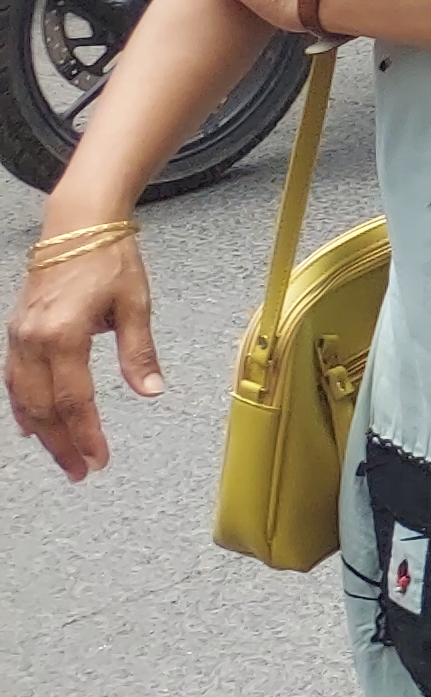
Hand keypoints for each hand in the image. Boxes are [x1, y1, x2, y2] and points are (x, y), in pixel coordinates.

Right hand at [8, 229, 158, 480]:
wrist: (77, 224)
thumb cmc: (109, 259)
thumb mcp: (135, 304)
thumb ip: (139, 352)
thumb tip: (152, 391)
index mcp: (64, 335)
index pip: (75, 400)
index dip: (86, 434)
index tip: (99, 459)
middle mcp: (33, 340)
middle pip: (44, 408)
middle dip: (62, 444)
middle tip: (81, 472)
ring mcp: (19, 337)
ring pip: (23, 398)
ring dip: (42, 432)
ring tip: (62, 458)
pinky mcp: (16, 332)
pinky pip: (13, 380)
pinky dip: (22, 407)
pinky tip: (31, 426)